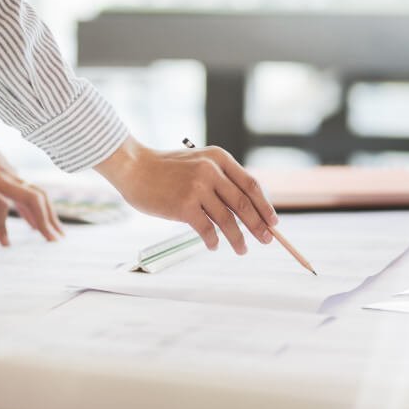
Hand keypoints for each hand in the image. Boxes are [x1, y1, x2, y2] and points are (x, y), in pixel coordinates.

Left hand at [0, 108, 62, 245]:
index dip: (2, 224)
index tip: (5, 244)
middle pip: (30, 197)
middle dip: (44, 220)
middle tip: (53, 242)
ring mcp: (10, 174)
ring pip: (37, 193)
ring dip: (50, 214)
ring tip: (58, 236)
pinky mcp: (13, 173)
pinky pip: (33, 191)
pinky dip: (42, 208)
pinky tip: (43, 225)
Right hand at [94, 136, 277, 254]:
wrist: (134, 168)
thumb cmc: (165, 169)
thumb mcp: (198, 163)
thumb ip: (219, 179)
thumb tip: (244, 209)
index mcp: (219, 158)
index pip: (251, 185)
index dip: (265, 205)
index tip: (273, 222)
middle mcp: (211, 171)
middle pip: (243, 204)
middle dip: (258, 225)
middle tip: (266, 240)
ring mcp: (197, 188)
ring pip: (227, 220)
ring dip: (237, 238)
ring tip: (242, 250)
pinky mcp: (184, 205)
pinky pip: (206, 229)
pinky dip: (212, 241)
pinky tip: (213, 246)